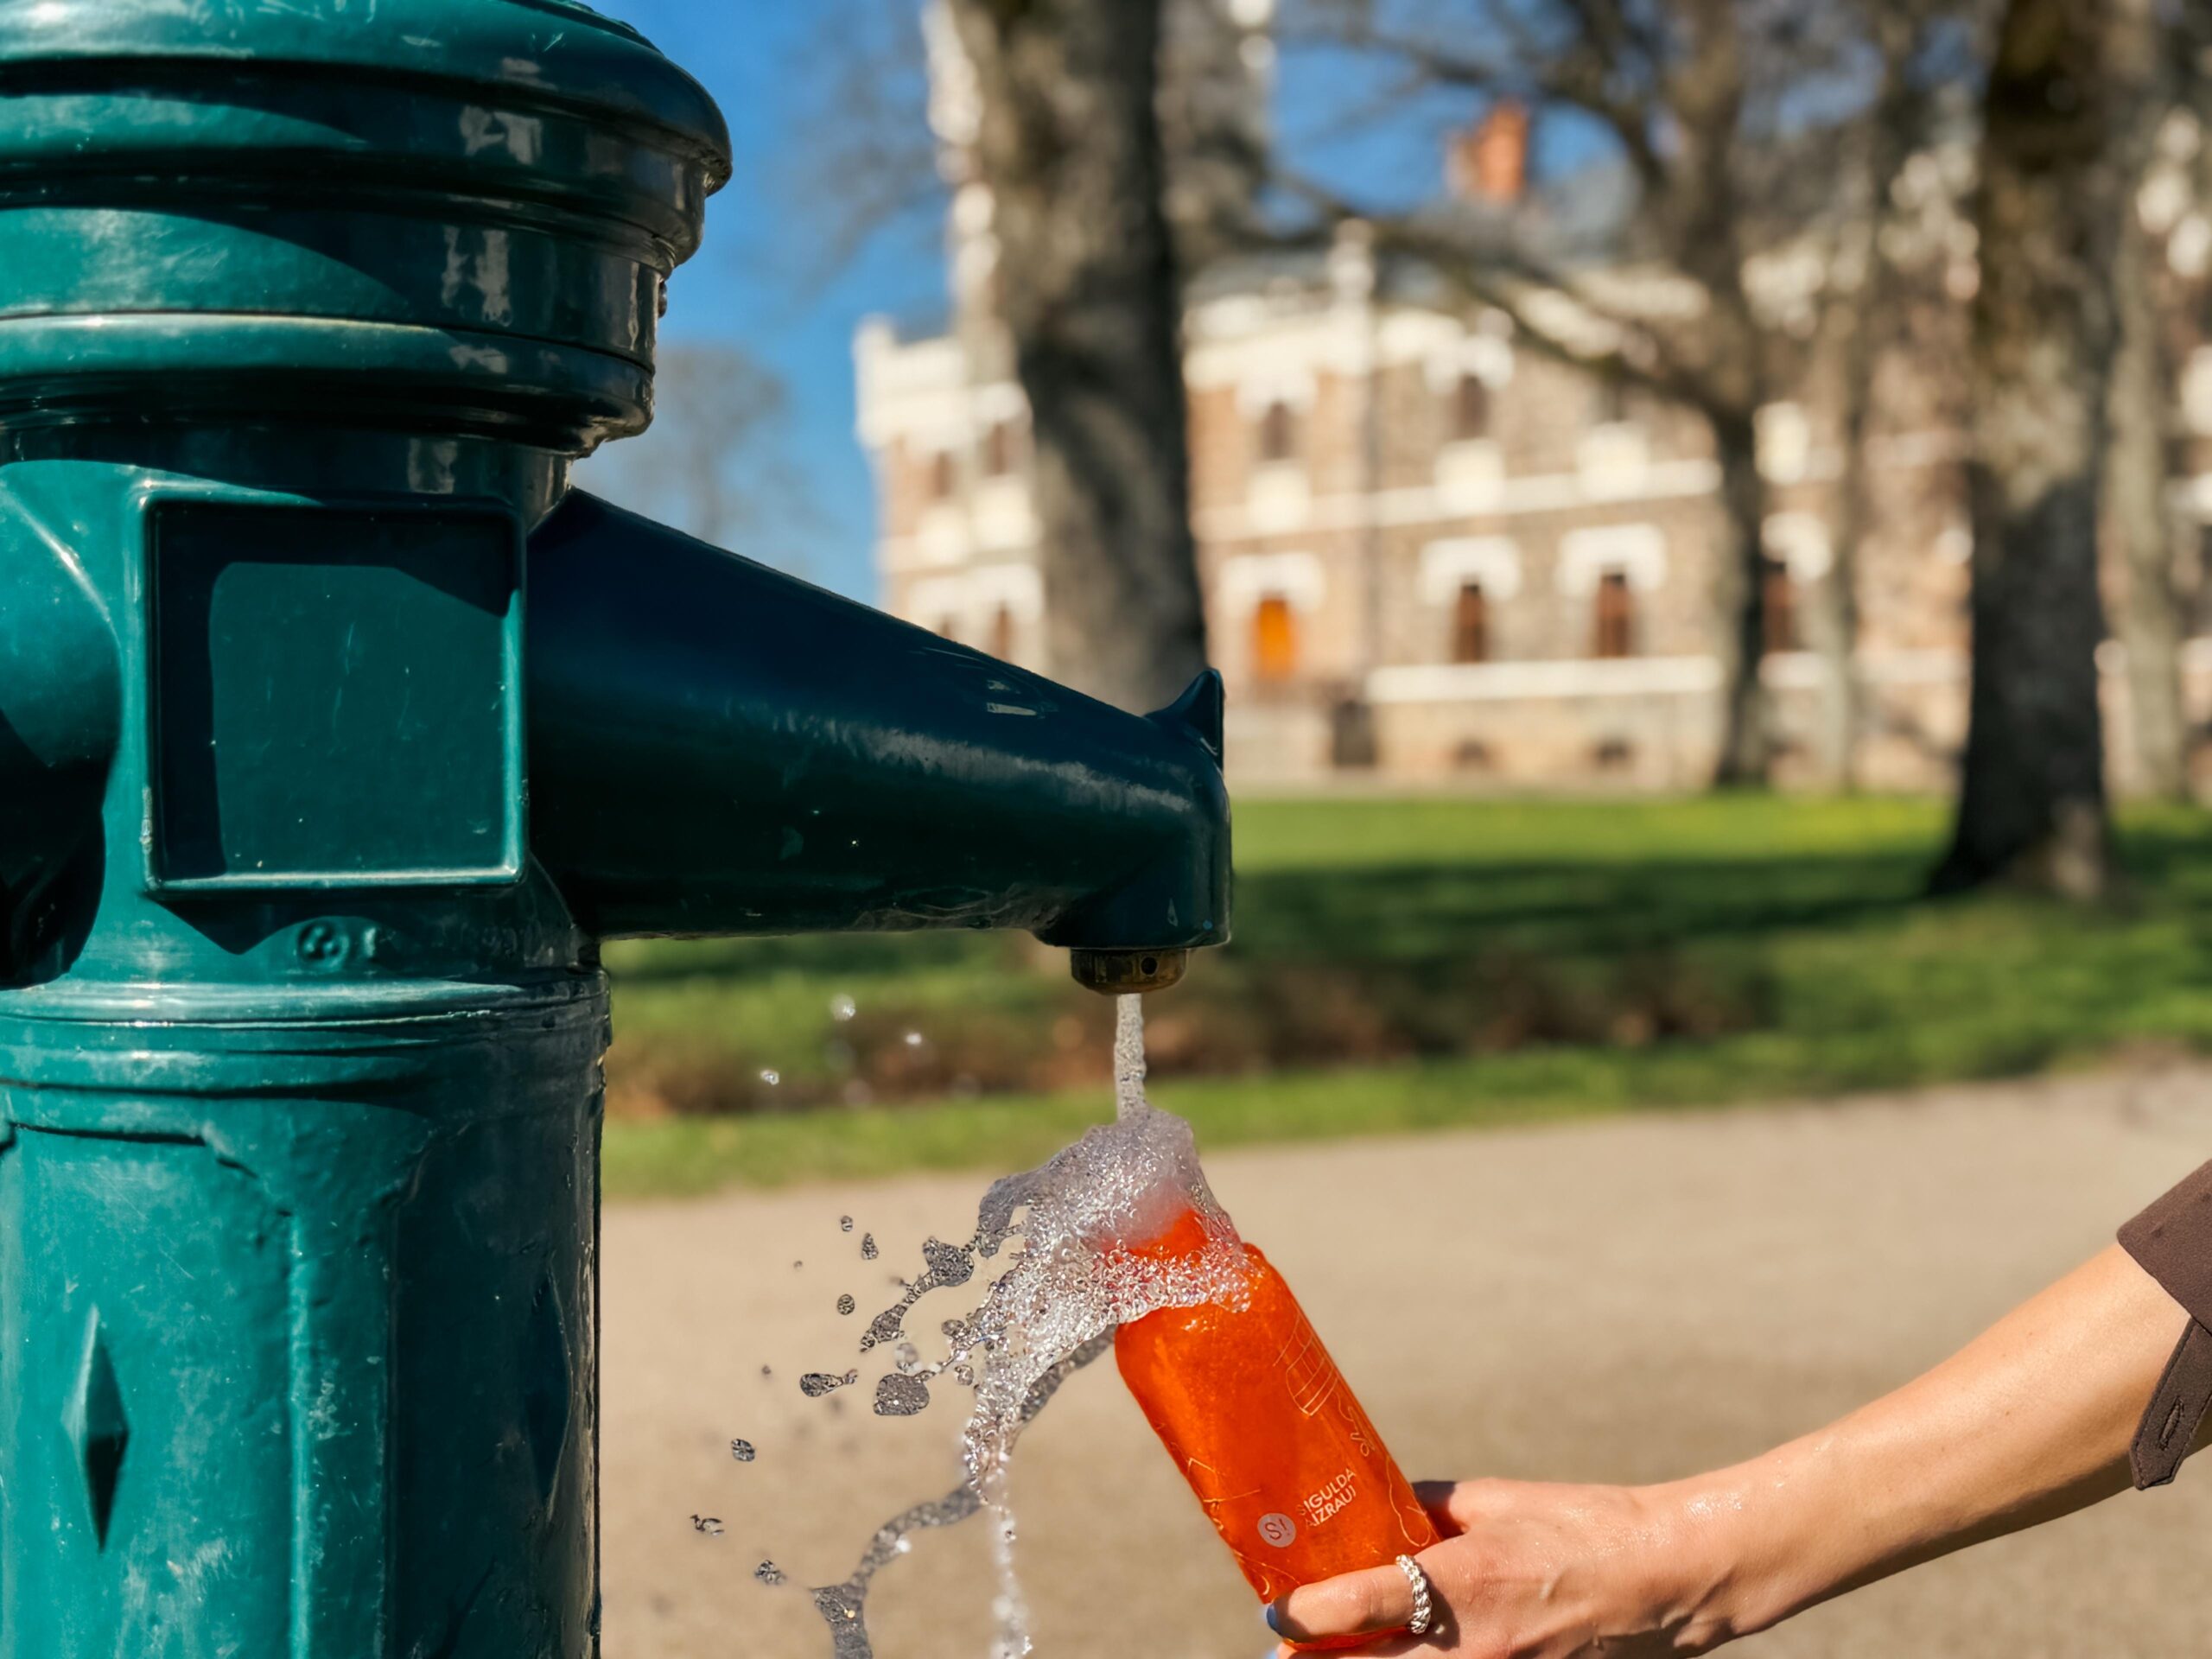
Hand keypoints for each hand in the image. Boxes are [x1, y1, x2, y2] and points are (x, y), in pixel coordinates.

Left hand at [1269, 1478, 1749, 1657]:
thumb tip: (1379, 1513)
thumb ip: (1428, 1510)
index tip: (1276, 1615)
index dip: (1301, 1616)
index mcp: (1455, 1581)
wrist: (1663, 1579)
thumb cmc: (1578, 1526)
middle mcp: (1466, 1644)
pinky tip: (1415, 1652)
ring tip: (1341, 1657)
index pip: (1352, 1609)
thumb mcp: (1492, 1501)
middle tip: (1290, 1653)